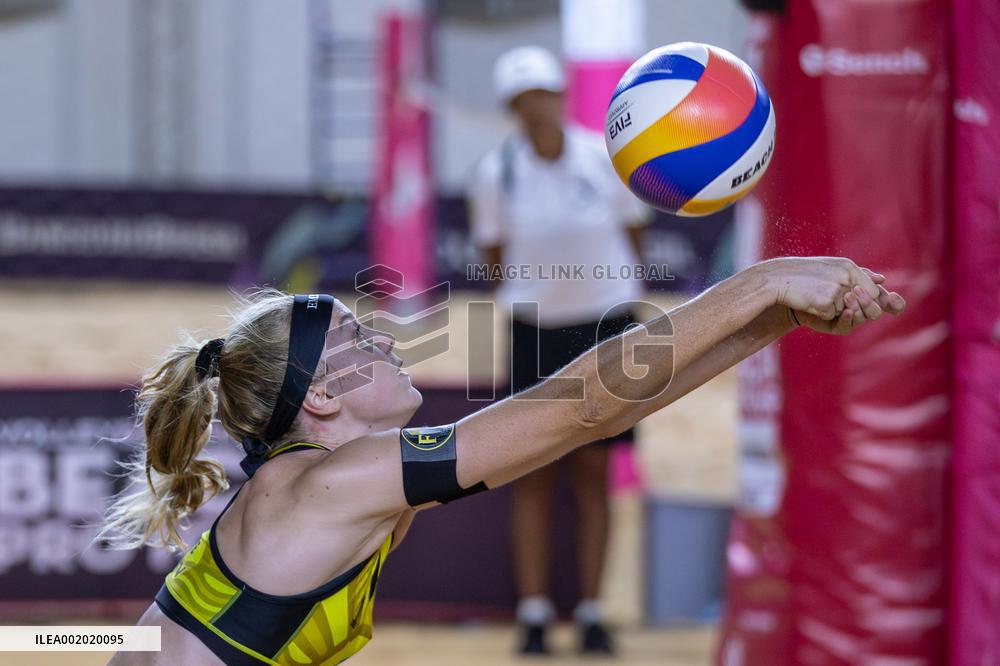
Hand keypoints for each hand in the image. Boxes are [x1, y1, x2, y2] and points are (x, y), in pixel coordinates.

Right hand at [760, 256, 881, 319]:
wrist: (777, 280)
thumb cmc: (804, 276)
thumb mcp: (832, 270)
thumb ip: (858, 274)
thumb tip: (882, 279)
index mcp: (849, 267)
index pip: (874, 291)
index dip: (868, 302)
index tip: (852, 302)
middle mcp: (847, 277)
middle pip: (866, 304)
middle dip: (856, 310)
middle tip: (834, 304)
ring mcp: (837, 290)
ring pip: (846, 312)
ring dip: (833, 311)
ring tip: (815, 297)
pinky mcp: (826, 302)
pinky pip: (830, 316)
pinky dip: (820, 314)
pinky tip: (808, 303)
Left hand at [791, 269, 905, 334]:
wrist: (801, 289)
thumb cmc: (823, 278)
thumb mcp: (844, 272)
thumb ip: (863, 275)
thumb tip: (882, 279)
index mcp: (869, 296)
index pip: (889, 303)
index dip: (896, 303)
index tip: (893, 297)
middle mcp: (863, 310)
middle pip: (877, 311)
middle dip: (869, 301)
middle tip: (856, 289)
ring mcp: (852, 319)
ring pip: (864, 318)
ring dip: (858, 307)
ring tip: (847, 296)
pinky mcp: (838, 326)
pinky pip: (847, 325)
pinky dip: (847, 317)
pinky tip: (845, 310)